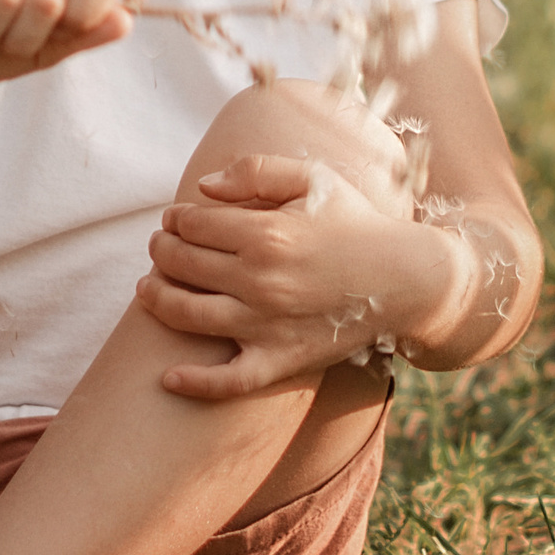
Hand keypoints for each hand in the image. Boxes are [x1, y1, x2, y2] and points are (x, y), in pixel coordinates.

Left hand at [135, 148, 465, 401]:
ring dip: (157, 300)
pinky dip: (194, 383)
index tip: (175, 219)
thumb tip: (202, 188)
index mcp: (266, 233)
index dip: (175, 219)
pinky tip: (168, 377)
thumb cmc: (356, 222)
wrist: (407, 278)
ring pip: (187, 316)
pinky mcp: (281, 361)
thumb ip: (255, 171)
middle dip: (161, 251)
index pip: (192, 224)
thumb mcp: (313, 178)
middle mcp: (260, 280)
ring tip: (147, 289)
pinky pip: (228, 381)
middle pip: (181, 265)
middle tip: (160, 247)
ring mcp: (267, 325)